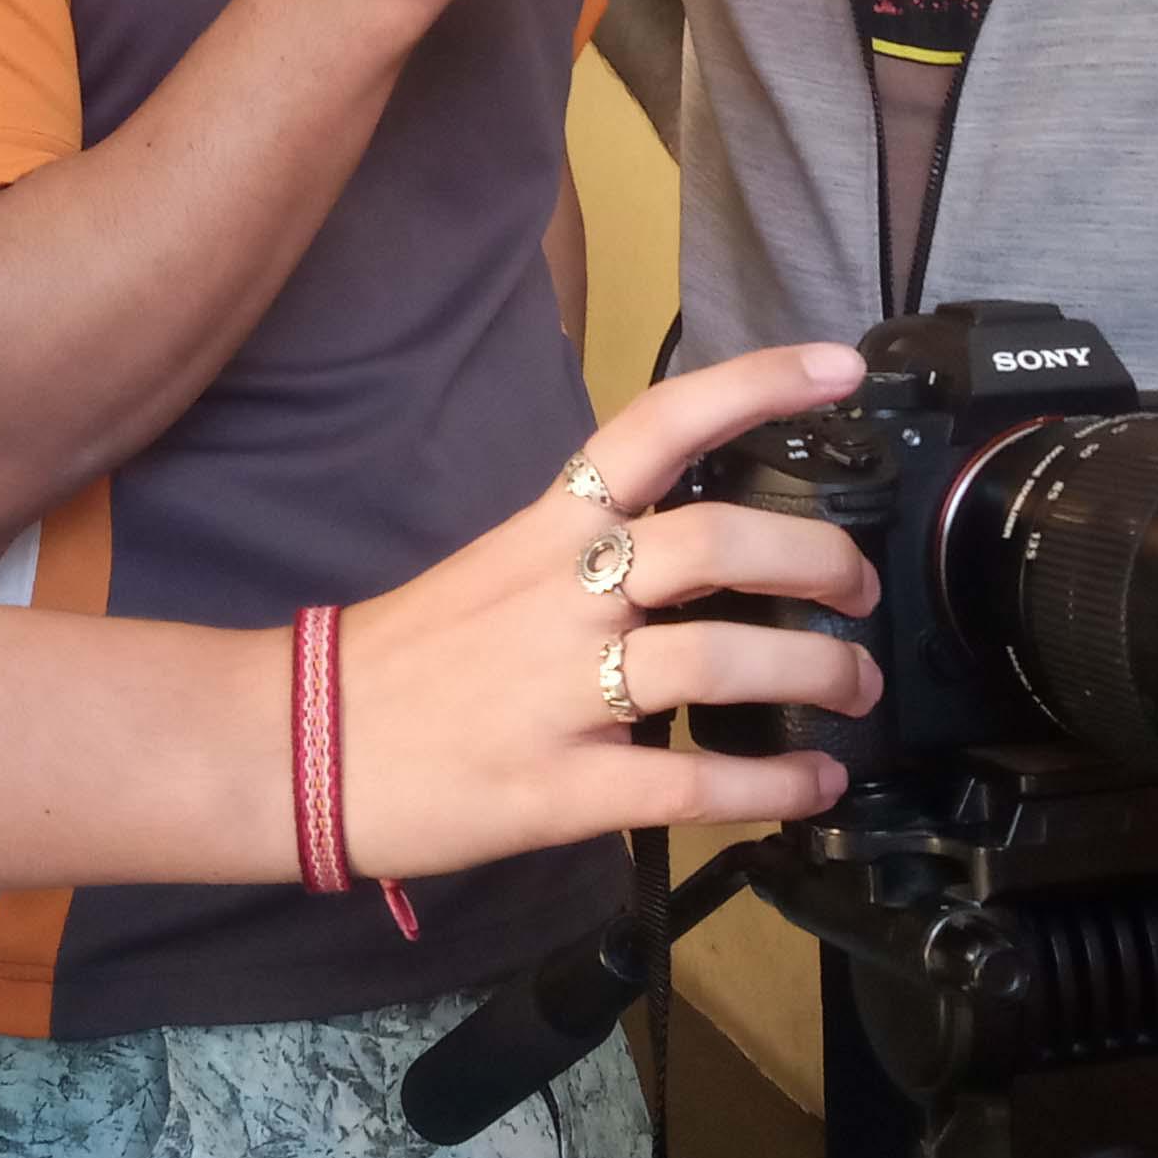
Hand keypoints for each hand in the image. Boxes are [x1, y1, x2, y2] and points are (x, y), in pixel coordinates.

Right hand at [334, 345, 886, 879]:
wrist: (296, 745)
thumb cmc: (402, 658)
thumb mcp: (494, 570)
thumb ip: (588, 555)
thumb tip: (696, 559)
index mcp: (545, 529)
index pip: (656, 426)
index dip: (755, 385)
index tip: (838, 368)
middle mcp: (559, 594)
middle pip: (717, 544)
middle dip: (818, 563)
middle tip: (860, 591)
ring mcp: (559, 691)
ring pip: (718, 660)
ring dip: (815, 674)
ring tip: (854, 692)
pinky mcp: (557, 788)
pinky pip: (687, 783)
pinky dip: (770, 783)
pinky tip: (812, 784)